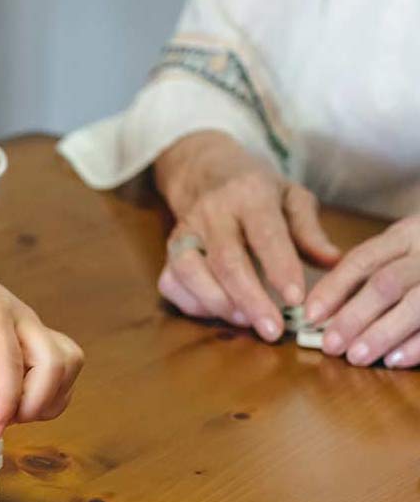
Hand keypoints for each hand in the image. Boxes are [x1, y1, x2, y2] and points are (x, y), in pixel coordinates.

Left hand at [0, 224, 83, 437]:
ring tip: (11, 411)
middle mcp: (21, 317)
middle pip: (56, 362)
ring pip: (68, 364)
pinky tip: (19, 400)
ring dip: (48, 398)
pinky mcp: (34, 338)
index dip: (7, 401)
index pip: (12, 361)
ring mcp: (32, 327)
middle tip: (1, 420)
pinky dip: (49, 391)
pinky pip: (61, 366)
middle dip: (36, 402)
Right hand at [153, 130, 339, 340]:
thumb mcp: (291, 197)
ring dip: (217, 302)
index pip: (264, 234)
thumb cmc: (257, 190)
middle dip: (250, 299)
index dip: (279, 268)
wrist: (206, 171)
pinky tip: (219, 313)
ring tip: (245, 322)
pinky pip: (170, 281)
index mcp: (249, 195)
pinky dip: (192, 303)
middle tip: (273, 331)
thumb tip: (333, 262)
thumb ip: (310, 231)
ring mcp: (185, 231)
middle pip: (226, 260)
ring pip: (189, 271)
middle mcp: (211, 212)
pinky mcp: (168, 250)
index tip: (297, 300)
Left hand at [305, 215, 419, 366]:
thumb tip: (325, 307)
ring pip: (415, 304)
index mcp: (408, 234)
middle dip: (353, 316)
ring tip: (355, 357)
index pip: (363, 259)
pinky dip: (418, 344)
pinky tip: (395, 360)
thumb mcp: (408, 247)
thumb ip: (373, 270)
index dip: (333, 288)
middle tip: (328, 344)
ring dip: (382, 333)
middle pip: (386, 283)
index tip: (310, 314)